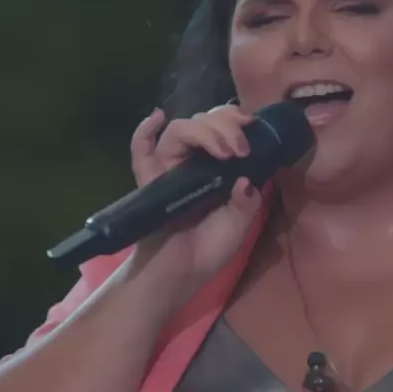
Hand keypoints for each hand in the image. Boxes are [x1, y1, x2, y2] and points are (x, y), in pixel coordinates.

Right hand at [129, 104, 262, 305]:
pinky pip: (140, 151)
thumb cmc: (208, 250)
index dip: (234, 121)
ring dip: (203, 131)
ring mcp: (168, 168)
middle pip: (201, 122)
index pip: (220, 128)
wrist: (180, 275)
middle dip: (225, 124)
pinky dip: (145, 130)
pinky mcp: (149, 180)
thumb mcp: (239, 223)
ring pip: (179, 130)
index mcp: (214, 167)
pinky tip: (157, 117)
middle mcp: (190, 162)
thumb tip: (247, 178)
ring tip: (223, 151)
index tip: (251, 125)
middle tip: (241, 147)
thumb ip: (247, 199)